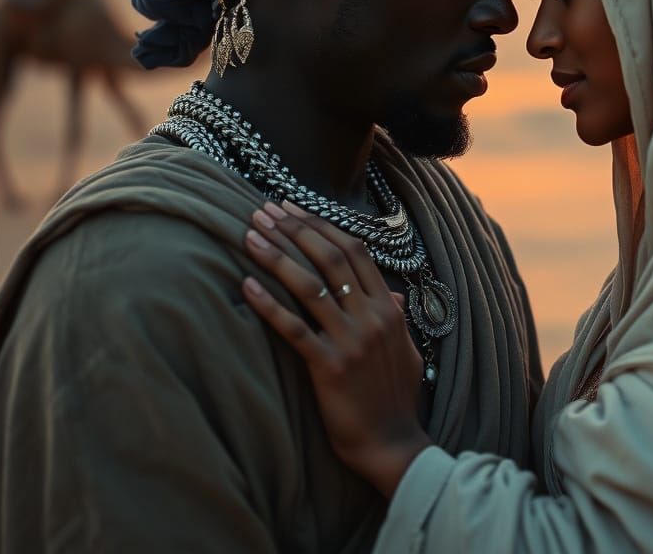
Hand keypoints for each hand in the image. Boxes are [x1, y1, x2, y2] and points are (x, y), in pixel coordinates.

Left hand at [241, 200, 431, 496]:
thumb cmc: (396, 397)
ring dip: (277, 256)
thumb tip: (393, 293)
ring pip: (310, 286)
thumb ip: (396, 317)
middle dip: (294, 230)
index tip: (293, 208)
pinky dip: (269, 305)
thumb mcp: (405, 349)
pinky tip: (247, 286)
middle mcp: (371, 316)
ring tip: (251, 235)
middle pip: (330, 258)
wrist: (393, 443)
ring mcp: (350, 340)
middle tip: (264, 211)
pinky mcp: (328, 367)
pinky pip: (294, 329)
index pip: (354, 251)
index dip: (321, 226)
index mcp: (388, 308)